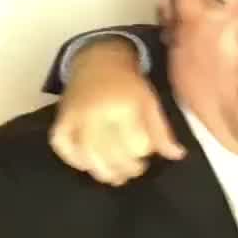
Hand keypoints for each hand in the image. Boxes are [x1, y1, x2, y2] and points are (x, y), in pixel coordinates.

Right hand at [50, 38, 185, 185]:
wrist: (98, 61)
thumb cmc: (128, 85)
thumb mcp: (150, 103)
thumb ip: (162, 131)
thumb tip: (177, 156)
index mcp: (123, 106)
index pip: (133, 145)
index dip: (140, 157)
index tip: (144, 159)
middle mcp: (97, 112)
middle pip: (109, 153)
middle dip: (123, 169)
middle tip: (132, 171)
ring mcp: (75, 116)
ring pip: (86, 154)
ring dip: (101, 172)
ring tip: (114, 177)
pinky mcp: (61, 118)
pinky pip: (61, 144)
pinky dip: (73, 159)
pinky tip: (87, 165)